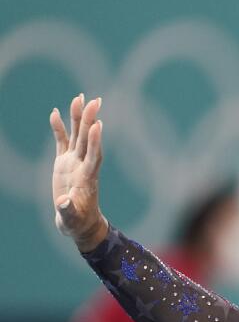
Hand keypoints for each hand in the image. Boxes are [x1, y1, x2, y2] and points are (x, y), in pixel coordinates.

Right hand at [49, 93, 108, 252]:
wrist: (78, 224)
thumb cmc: (77, 223)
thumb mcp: (72, 219)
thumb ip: (69, 210)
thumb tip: (64, 202)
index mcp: (87, 178)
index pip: (93, 156)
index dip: (96, 142)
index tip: (98, 125)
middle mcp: (83, 166)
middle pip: (88, 140)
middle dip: (90, 121)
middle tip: (94, 101)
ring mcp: (74, 163)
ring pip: (77, 136)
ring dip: (78, 118)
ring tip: (79, 98)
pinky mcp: (64, 164)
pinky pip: (63, 142)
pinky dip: (60, 128)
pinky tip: (56, 113)